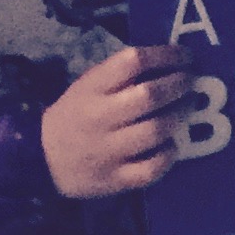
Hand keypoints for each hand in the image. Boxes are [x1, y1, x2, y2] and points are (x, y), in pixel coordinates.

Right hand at [43, 44, 192, 198]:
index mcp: (91, 89)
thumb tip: (170, 63)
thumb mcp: (88, 87)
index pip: (132, 61)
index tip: (185, 55)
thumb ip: (121, 76)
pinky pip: (152, 168)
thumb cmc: (76, 115)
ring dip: (180, 116)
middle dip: (179, 85)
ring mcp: (108, 151)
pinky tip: (172, 145)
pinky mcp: (115, 180)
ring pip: (156, 130)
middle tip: (191, 81)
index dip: (165, 55)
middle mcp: (100, 118)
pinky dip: (168, 155)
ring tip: (187, 107)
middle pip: (149, 95)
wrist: (43, 160)